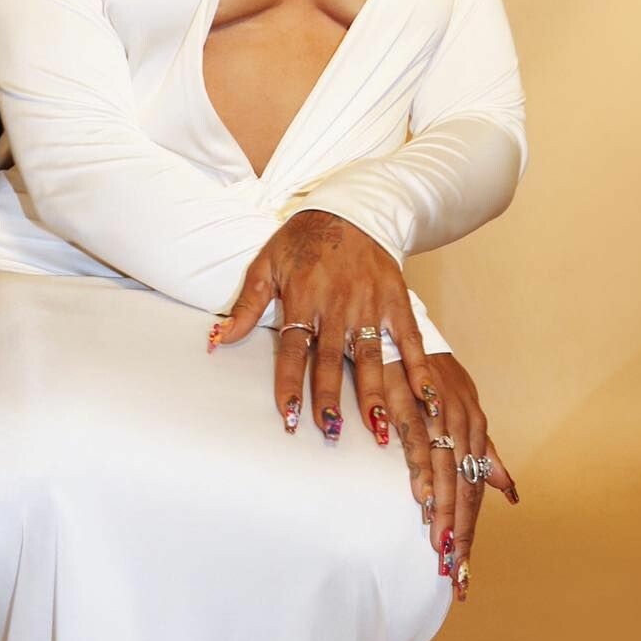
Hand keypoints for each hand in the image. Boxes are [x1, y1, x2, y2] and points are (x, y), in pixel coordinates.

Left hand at [210, 210, 442, 443]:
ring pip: (370, 354)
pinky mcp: (397, 300)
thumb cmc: (302, 241)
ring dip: (374, 392)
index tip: (288, 416)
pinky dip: (418, 367)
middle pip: (332, 358)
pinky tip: (423, 397)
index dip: (291, 383)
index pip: (294, 349)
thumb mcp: (266, 266)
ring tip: (377, 428)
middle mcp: (337, 304)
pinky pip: (409, 338)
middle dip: (331, 397)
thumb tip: (216, 339)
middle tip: (330, 431)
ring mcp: (370, 303)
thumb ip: (246, 307)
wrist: (349, 209)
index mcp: (303, 298)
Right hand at [381, 352, 518, 602]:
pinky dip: (423, 470)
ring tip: (441, 547)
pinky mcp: (411, 402)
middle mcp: (463, 425)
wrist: (405, 329)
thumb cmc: (433, 374)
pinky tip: (422, 497)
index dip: (470, 530)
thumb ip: (485, 451)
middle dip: (460, 533)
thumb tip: (509, 491)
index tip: (462, 567)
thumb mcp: (465, 410)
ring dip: (444, 511)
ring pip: (446, 472)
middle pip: (464, 489)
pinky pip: (419, 441)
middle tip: (454, 571)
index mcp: (475, 431)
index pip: (475, 491)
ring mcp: (438, 414)